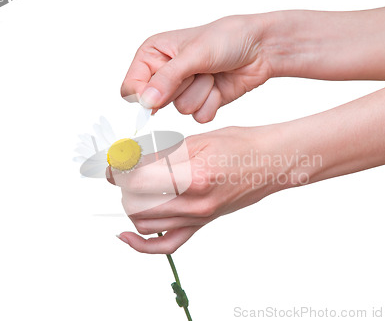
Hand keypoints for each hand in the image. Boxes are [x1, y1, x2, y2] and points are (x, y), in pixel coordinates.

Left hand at [110, 126, 293, 253]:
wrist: (270, 163)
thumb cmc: (240, 146)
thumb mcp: (197, 139)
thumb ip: (159, 152)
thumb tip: (127, 158)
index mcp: (194, 176)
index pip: (138, 179)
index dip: (119, 168)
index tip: (114, 159)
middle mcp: (195, 203)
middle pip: (136, 203)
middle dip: (123, 185)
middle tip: (124, 169)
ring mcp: (198, 218)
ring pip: (144, 223)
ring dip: (130, 204)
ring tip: (134, 187)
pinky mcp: (200, 225)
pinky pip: (165, 245)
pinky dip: (141, 244)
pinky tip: (126, 234)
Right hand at [121, 15, 271, 122]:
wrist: (259, 48)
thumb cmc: (226, 39)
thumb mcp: (193, 55)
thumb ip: (167, 79)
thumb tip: (146, 102)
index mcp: (153, 54)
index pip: (131, 87)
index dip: (143, 95)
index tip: (157, 96)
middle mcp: (165, 74)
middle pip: (157, 102)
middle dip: (180, 88)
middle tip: (197, 69)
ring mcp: (184, 89)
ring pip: (181, 110)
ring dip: (201, 93)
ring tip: (211, 73)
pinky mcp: (201, 102)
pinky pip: (199, 117)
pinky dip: (212, 103)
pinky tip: (220, 86)